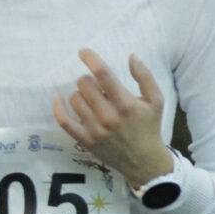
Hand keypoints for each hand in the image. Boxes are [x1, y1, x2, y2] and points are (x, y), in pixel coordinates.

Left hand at [53, 52, 169, 189]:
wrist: (144, 161)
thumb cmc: (149, 127)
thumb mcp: (156, 100)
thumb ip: (145, 77)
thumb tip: (131, 56)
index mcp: (125, 104)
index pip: (102, 74)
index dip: (90, 58)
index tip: (83, 52)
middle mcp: (108, 116)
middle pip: (84, 84)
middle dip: (89, 80)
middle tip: (97, 86)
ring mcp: (94, 130)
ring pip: (74, 98)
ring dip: (80, 93)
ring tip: (91, 99)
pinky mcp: (85, 140)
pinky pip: (63, 120)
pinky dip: (58, 106)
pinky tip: (59, 98)